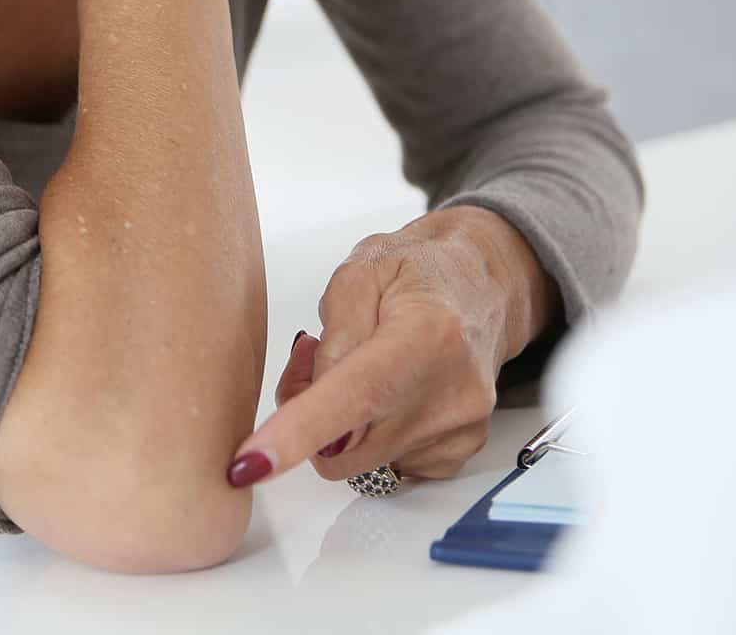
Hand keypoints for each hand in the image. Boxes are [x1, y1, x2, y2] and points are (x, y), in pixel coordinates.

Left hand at [228, 207, 557, 487]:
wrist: (482, 285)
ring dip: (339, 425)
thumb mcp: (363, 271)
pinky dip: (369, 435)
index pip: (357, 395)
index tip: (253, 462)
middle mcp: (453, 390)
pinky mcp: (457, 452)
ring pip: (358, 459)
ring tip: (355, 367)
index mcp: (428, 333)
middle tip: (311, 362)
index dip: (299, 431)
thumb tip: (317, 391)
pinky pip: (385, 463)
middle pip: (345, 445)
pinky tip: (383, 394)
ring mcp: (460, 428)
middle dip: (307, 416)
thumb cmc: (418, 271)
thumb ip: (337, 329)